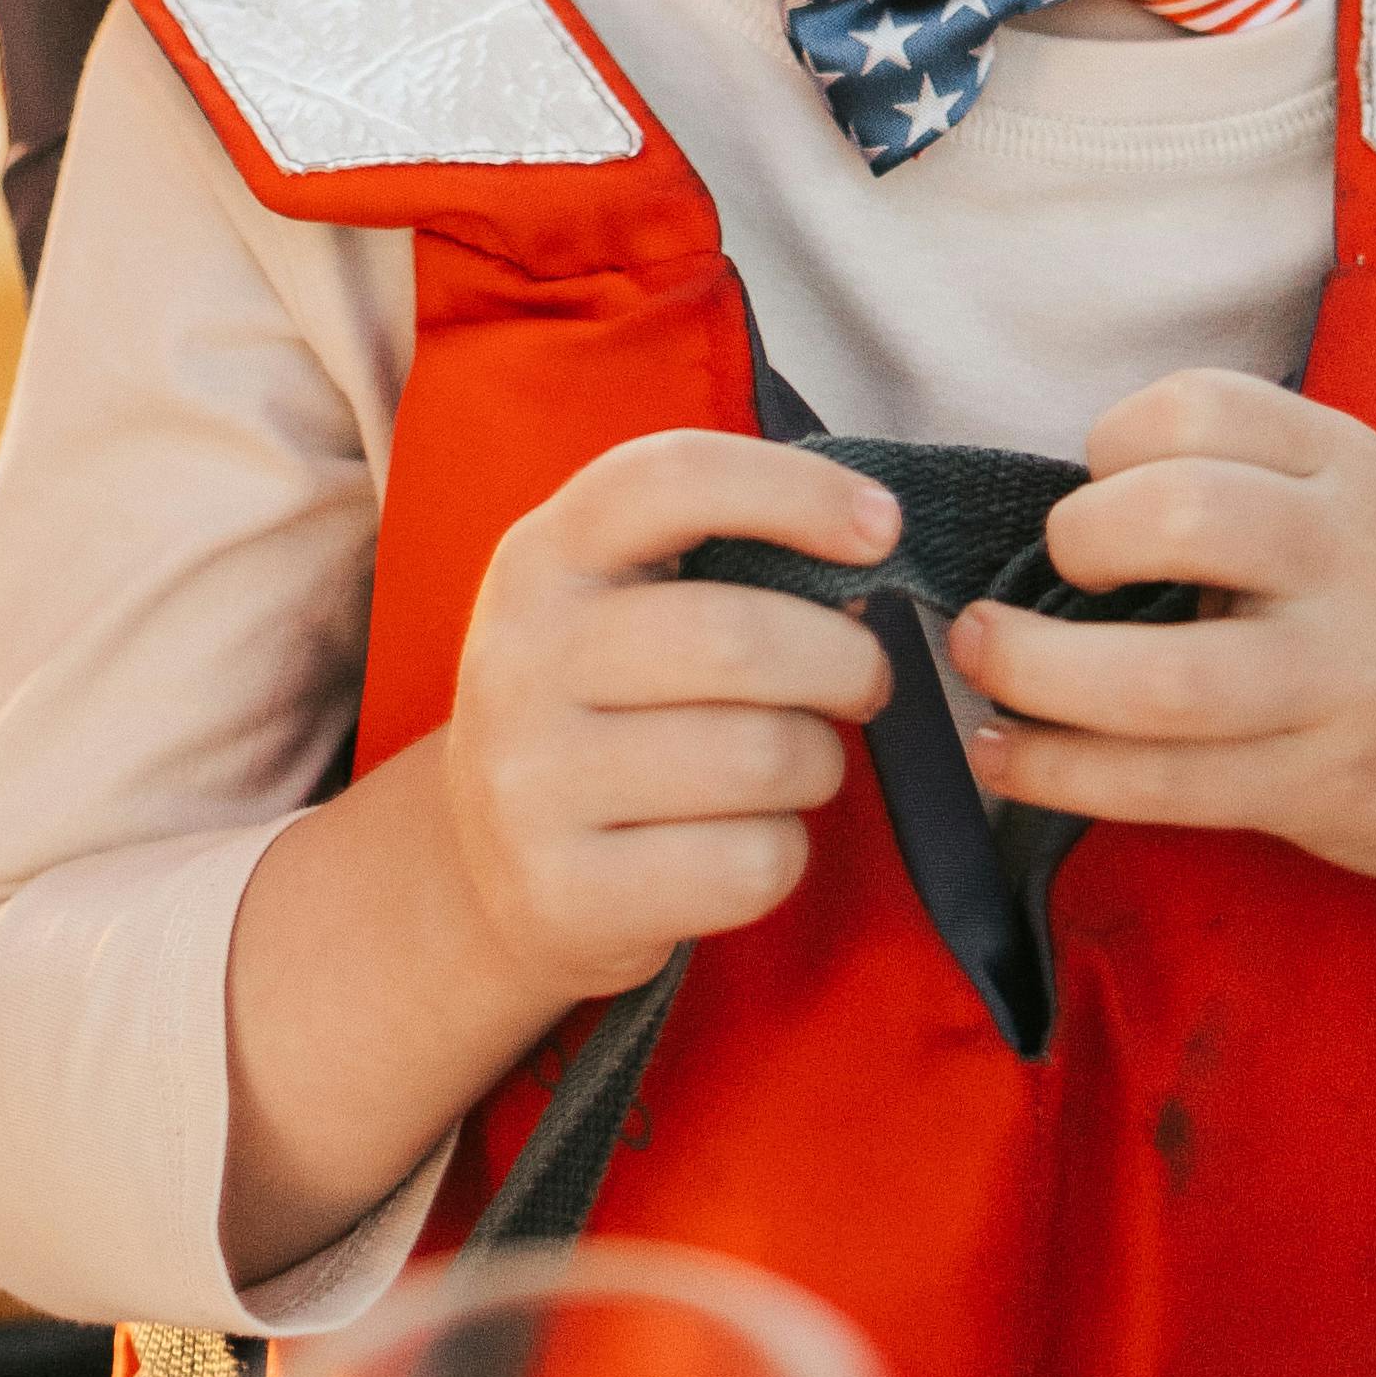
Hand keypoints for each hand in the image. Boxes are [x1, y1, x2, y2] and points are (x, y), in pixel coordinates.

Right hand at [437, 431, 899, 1004]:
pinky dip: (786, 854)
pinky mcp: (562, 896)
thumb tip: (867, 541)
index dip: (797, 491)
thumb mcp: (617, 602)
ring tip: (802, 762)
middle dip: (845, 661)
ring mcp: (529, 785)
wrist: (492, 871)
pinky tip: (752, 841)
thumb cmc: (606, 708)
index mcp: (543, 556)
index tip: (883, 527)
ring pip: (758, 759)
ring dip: (820, 761)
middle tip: (867, 681)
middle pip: (736, 638)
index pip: (673, 479)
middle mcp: (522, 659)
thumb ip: (715, 557)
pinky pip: (747, 867)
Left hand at [949, 370, 1375, 892]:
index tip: (1097, 486)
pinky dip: (1063, 773)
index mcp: (1354, 466)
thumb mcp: (1370, 501)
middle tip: (1048, 575)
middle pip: (1180, 518)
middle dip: (1077, 542)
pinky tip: (1007, 761)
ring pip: (1160, 680)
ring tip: (979, 662)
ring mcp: (1343, 683)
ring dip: (1036, 673)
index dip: (1114, 443)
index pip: (1201, 407)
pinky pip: (1168, 786)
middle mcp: (1353, 560)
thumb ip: (1252, 486)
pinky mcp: (1323, 789)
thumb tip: (1066, 512)